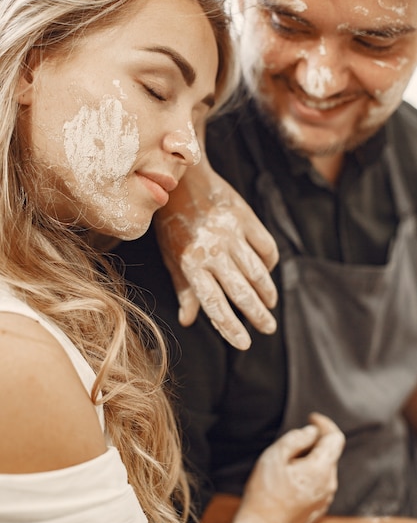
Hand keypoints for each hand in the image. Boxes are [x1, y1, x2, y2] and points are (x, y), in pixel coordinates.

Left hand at [155, 167, 278, 349]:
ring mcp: (231, 233)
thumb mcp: (171, 257)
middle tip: (269, 329)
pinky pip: (265, 247)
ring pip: (257, 272)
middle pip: (241, 291)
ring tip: (270, 306)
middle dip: (258, 314)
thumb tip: (189, 321)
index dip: (230, 327)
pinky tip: (268, 272)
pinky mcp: (245, 218)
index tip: (244, 344)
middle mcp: (213, 251)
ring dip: (267, 292)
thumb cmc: (172, 223)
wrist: (183, 179)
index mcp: (191, 263)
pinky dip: (269, 262)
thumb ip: (183, 289)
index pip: (214, 303)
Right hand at [241, 413, 344, 522]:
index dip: (325, 424)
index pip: (335, 438)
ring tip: (285, 464)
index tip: (311, 417)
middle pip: (329, 453)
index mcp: (321, 469)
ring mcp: (325, 499)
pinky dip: (308, 473)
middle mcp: (329, 485)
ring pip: (323, 468)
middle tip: (289, 443)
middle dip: (314, 442)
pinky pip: (319, 483)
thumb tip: (312, 431)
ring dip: (310, 458)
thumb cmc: (265, 491)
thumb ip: (296, 438)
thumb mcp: (275, 455)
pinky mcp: (318, 508)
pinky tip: (288, 479)